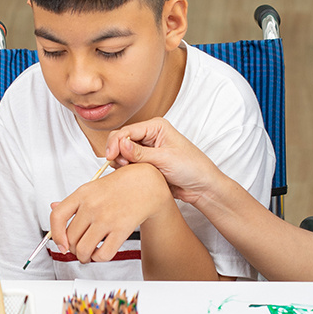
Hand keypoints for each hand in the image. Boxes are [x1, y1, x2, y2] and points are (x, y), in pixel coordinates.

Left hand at [49, 163, 176, 262]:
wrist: (149, 184)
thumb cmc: (123, 184)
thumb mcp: (95, 185)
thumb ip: (75, 199)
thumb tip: (53, 207)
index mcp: (83, 192)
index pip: (57, 216)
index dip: (55, 235)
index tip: (60, 243)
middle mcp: (93, 206)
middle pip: (70, 238)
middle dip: (73, 249)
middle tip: (78, 249)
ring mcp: (106, 218)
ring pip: (84, 249)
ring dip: (84, 257)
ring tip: (89, 254)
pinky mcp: (121, 229)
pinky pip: (103, 254)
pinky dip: (100, 258)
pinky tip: (102, 252)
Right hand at [105, 117, 225, 203]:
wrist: (201, 186)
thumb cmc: (191, 167)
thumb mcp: (165, 158)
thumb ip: (140, 153)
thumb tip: (120, 144)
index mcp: (156, 127)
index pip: (127, 131)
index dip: (116, 143)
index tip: (110, 157)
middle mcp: (150, 135)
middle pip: (121, 140)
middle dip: (117, 152)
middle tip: (121, 165)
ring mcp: (147, 150)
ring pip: (122, 153)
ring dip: (121, 162)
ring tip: (130, 170)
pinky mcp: (146, 163)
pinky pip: (129, 164)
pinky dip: (126, 169)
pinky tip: (133, 175)